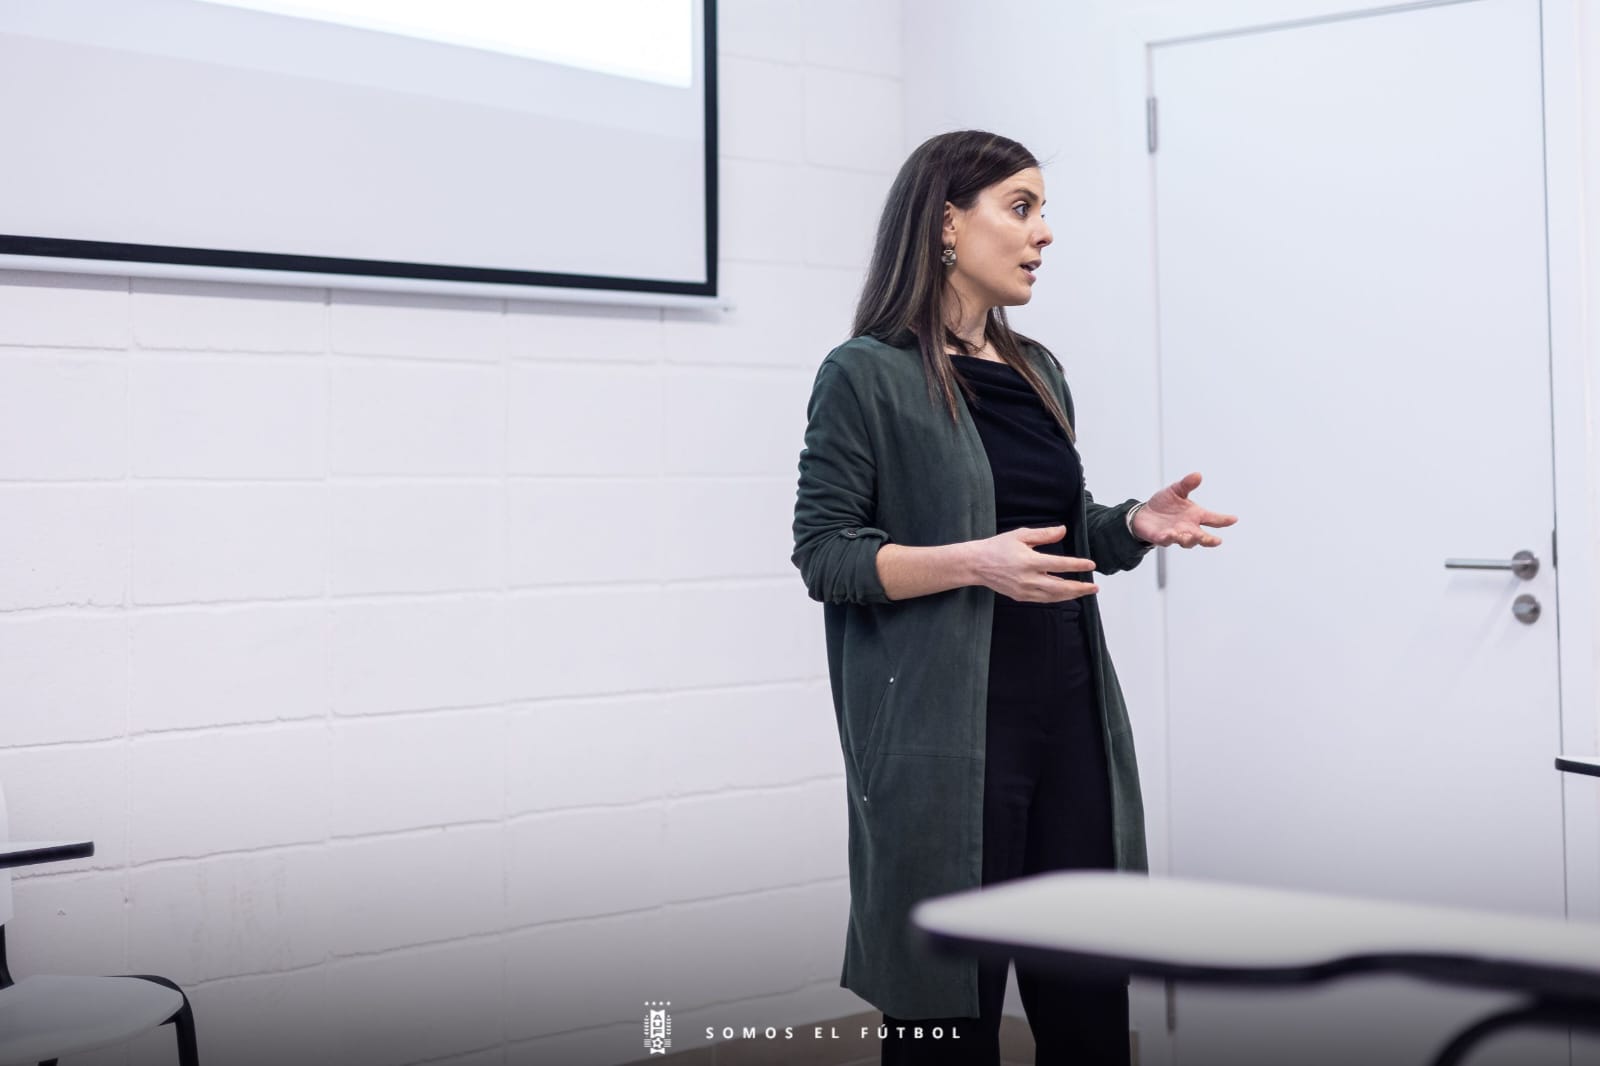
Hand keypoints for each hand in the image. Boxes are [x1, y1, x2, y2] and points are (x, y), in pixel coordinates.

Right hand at [970, 526, 1099, 601]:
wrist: (977, 564)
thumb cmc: (998, 547)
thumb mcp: (1020, 535)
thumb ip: (1044, 534)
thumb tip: (1063, 530)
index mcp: (1029, 561)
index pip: (1059, 564)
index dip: (1077, 565)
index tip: (1090, 565)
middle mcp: (1028, 578)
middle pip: (1061, 587)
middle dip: (1080, 588)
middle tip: (1095, 588)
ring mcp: (1024, 590)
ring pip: (1054, 596)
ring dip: (1071, 595)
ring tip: (1085, 591)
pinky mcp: (1021, 596)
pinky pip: (1044, 599)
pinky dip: (1057, 597)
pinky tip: (1066, 594)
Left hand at [1130, 472, 1237, 547]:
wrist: (1144, 514)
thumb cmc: (1164, 504)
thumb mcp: (1175, 491)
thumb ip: (1187, 485)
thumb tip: (1198, 475)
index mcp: (1196, 516)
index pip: (1213, 519)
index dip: (1224, 519)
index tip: (1234, 519)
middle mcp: (1188, 528)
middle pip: (1202, 537)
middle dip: (1209, 540)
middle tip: (1217, 541)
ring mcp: (1176, 535)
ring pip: (1186, 541)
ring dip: (1189, 539)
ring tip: (1189, 535)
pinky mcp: (1161, 538)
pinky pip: (1166, 540)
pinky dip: (1169, 538)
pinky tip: (1170, 534)